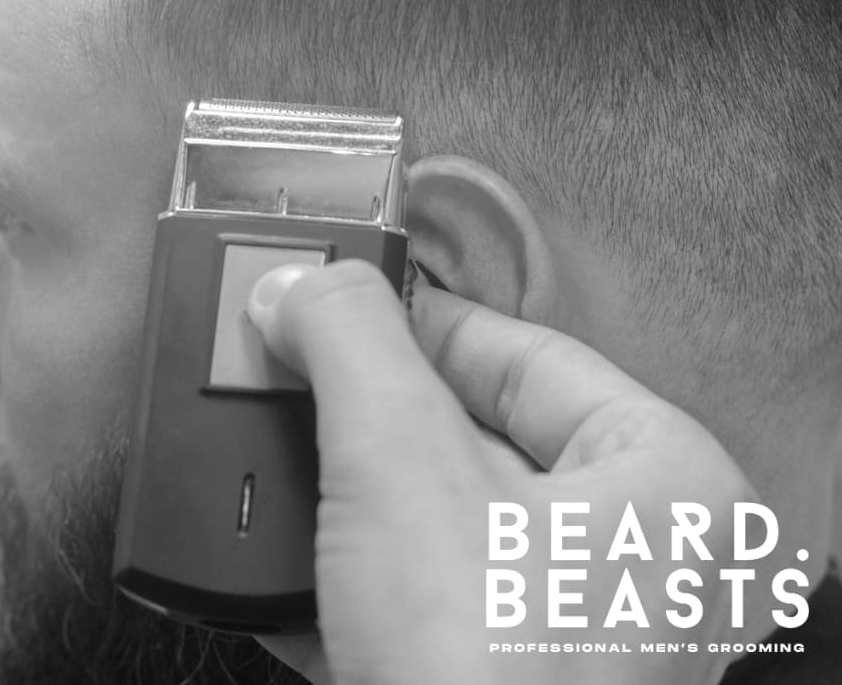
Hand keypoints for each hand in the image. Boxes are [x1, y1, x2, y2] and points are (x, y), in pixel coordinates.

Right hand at [246, 260, 752, 684]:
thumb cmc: (477, 658)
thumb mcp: (401, 461)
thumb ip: (351, 345)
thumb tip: (294, 280)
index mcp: (665, 481)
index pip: (527, 356)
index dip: (422, 321)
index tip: (341, 301)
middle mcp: (630, 558)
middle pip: (468, 440)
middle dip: (361, 412)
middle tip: (285, 369)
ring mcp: (559, 638)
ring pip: (428, 525)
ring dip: (335, 494)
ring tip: (262, 448)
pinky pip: (409, 605)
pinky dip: (337, 582)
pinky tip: (263, 566)